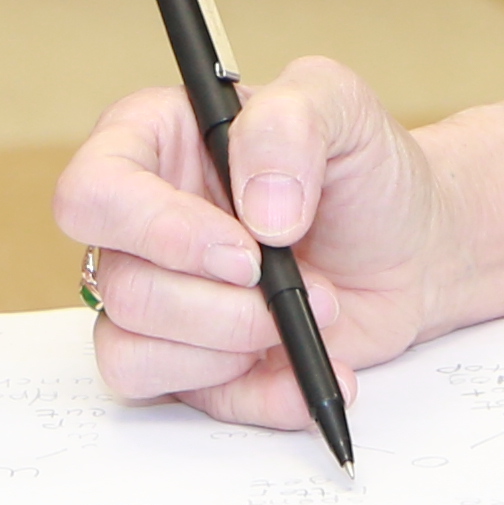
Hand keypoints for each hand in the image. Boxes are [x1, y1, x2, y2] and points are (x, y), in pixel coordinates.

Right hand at [54, 57, 464, 432]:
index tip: (244, 249)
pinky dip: (258, 393)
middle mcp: (139, 224)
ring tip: (308, 316)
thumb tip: (259, 209)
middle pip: (118, 283)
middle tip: (290, 284)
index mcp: (151, 143)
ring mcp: (158, 298)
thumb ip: (290, 122)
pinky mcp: (188, 362)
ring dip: (233, 344)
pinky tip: (312, 364)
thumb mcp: (339, 104)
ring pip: (131, 350)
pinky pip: (184, 400)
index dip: (156, 229)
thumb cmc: (362, 170)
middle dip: (214, 302)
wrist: (411, 250)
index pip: (93, 192)